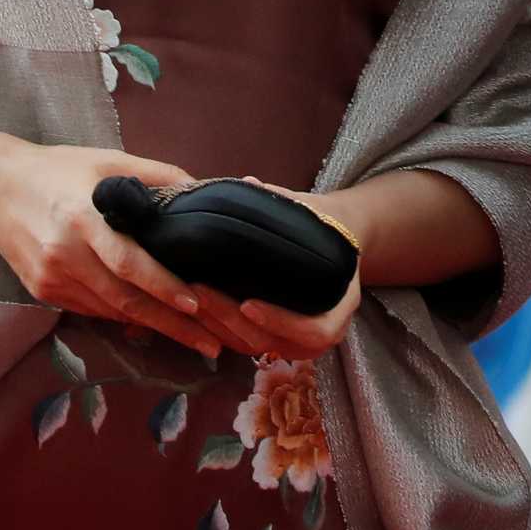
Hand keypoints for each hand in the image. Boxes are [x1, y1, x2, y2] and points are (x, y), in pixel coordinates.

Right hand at [0, 144, 228, 362]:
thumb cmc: (59, 170)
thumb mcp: (108, 161)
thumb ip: (157, 175)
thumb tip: (201, 192)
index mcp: (82, 217)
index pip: (127, 261)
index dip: (162, 285)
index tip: (195, 303)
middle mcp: (64, 253)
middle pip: (123, 298)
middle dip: (170, 324)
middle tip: (210, 342)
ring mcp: (50, 278)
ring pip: (109, 311)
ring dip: (151, 326)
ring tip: (193, 336)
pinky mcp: (42, 292)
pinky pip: (92, 310)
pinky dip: (122, 317)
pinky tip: (151, 323)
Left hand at [183, 178, 363, 362]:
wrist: (332, 241)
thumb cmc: (322, 226)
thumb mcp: (314, 214)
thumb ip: (287, 202)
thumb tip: (250, 183)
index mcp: (341, 305)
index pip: (316, 330)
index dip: (281, 322)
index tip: (248, 304)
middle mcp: (322, 333)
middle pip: (274, 342)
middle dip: (232, 320)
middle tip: (200, 291)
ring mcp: (296, 342)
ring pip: (252, 346)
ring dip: (217, 326)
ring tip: (189, 297)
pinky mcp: (272, 340)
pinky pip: (242, 344)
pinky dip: (216, 329)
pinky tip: (192, 307)